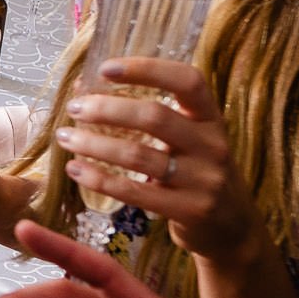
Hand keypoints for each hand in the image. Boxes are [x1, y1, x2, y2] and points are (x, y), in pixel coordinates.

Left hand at [56, 58, 258, 262]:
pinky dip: (100, 179)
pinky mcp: (189, 210)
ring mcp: (203, 180)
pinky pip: (135, 192)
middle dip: (107, 109)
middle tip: (74, 108)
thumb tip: (86, 86)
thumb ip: (153, 116)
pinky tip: (76, 169)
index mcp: (211, 118)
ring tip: (65, 138)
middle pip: (155, 117)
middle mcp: (211, 145)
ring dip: (94, 144)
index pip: (187, 81)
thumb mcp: (190, 140)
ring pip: (138, 155)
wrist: (233, 229)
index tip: (105, 68)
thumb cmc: (197, 173)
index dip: (147, 69)